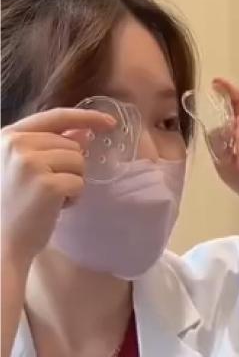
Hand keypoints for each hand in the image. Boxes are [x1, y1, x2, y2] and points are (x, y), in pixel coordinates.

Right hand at [1, 108, 114, 266]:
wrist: (0, 240)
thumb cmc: (12, 206)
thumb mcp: (25, 168)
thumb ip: (50, 146)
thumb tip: (84, 132)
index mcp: (8, 136)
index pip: (55, 117)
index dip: (86, 117)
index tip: (109, 122)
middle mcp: (17, 144)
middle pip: (72, 145)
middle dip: (70, 168)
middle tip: (48, 189)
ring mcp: (31, 162)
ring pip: (79, 163)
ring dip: (72, 182)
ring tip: (49, 198)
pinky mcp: (47, 184)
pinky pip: (80, 183)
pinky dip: (73, 198)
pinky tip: (53, 208)